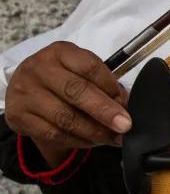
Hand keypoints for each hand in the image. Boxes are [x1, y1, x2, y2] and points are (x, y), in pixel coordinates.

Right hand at [5, 42, 130, 156]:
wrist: (26, 90)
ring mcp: (25, 92)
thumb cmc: (64, 78)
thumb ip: (103, 85)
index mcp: (60, 52)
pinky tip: (93, 141)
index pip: (89, 67)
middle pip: (76, 91)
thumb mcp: (81, 72)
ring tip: (113, 138)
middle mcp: (39, 68)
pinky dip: (79, 141)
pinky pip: (54, 134)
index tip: (126, 102)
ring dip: (95, 131)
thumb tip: (125, 107)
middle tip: (125, 125)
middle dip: (105, 111)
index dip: (111, 86)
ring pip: (66, 117)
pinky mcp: (18, 116)